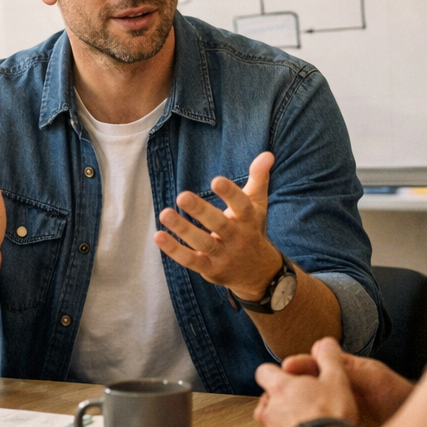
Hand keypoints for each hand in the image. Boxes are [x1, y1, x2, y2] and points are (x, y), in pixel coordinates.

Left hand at [154, 151, 282, 299]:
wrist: (258, 273)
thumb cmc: (252, 229)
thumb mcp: (257, 204)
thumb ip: (259, 178)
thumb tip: (267, 154)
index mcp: (248, 219)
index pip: (241, 205)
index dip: (230, 193)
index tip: (215, 180)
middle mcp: (237, 237)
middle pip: (220, 225)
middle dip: (201, 211)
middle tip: (182, 196)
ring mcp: (223, 255)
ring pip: (203, 243)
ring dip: (183, 230)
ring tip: (164, 213)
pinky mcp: (209, 269)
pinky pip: (190, 260)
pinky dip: (174, 250)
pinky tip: (158, 236)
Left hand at [252, 338, 359, 426]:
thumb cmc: (333, 415)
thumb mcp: (337, 380)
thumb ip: (330, 359)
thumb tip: (326, 342)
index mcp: (281, 388)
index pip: (264, 372)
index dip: (275, 374)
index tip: (287, 379)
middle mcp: (269, 411)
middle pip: (265, 402)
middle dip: (278, 403)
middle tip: (301, 407)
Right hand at [280, 350, 413, 426]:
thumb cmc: (398, 398)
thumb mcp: (375, 378)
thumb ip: (348, 368)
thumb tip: (320, 347)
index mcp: (337, 375)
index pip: (309, 366)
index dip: (296, 367)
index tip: (286, 369)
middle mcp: (327, 396)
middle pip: (293, 392)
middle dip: (277, 395)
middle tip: (269, 399)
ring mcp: (325, 418)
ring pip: (291, 416)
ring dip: (275, 418)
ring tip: (265, 420)